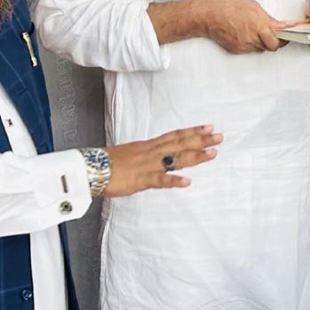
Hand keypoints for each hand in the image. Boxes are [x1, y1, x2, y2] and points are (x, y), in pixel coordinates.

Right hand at [103, 126, 222, 196]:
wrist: (89, 168)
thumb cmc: (106, 163)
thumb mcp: (130, 154)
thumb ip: (146, 156)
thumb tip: (157, 157)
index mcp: (148, 146)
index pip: (174, 135)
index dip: (192, 131)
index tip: (208, 127)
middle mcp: (151, 152)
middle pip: (180, 144)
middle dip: (201, 140)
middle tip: (219, 136)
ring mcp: (147, 165)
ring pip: (175, 159)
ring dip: (194, 156)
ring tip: (212, 153)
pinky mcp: (140, 180)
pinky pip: (159, 180)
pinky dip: (173, 181)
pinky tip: (187, 182)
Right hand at [201, 0, 289, 53]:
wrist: (210, 16)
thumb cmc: (229, 7)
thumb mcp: (253, 6)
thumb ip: (267, 18)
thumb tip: (278, 25)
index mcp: (259, 26)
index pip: (277, 42)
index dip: (283, 41)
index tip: (285, 38)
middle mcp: (252, 38)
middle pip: (270, 47)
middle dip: (273, 42)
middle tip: (272, 36)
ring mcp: (244, 46)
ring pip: (259, 48)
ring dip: (261, 42)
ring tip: (255, 31)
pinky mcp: (237, 50)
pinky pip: (249, 49)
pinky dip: (250, 44)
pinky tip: (244, 34)